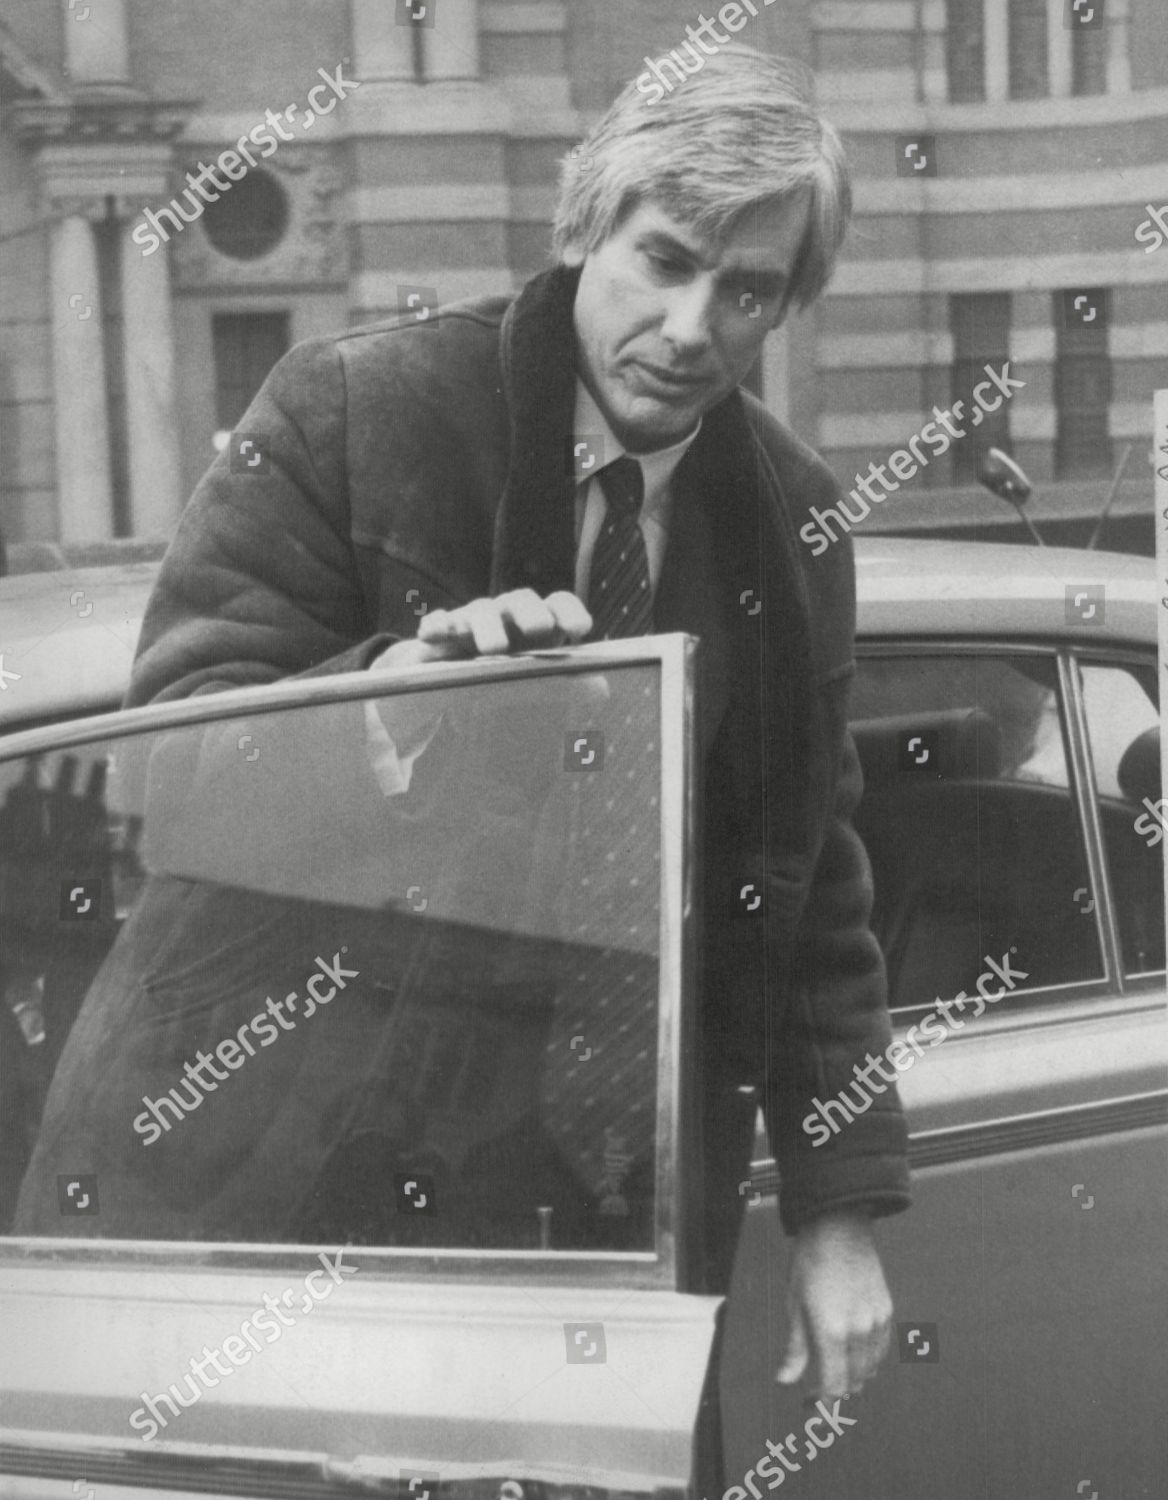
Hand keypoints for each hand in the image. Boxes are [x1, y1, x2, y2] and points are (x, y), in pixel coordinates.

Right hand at [371, 590, 591, 670]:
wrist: (450, 673)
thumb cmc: (504, 672)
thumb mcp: (537, 679)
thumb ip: (567, 682)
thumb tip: (601, 689)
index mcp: (537, 624)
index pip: (557, 605)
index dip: (570, 612)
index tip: (581, 631)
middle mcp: (506, 616)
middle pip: (521, 601)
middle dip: (532, 612)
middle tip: (540, 629)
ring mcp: (472, 622)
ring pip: (481, 611)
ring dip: (488, 625)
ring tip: (494, 647)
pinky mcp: (440, 634)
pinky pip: (437, 623)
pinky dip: (436, 624)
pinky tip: (433, 634)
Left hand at [775, 1208, 891, 1400]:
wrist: (839, 1226)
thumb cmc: (810, 1262)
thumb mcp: (793, 1303)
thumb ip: (795, 1347)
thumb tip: (785, 1381)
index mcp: (832, 1332)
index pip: (834, 1386)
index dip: (823, 1403)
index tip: (810, 1405)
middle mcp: (859, 1332)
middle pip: (854, 1381)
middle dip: (835, 1390)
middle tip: (814, 1389)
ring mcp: (876, 1322)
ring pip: (870, 1368)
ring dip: (853, 1377)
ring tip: (833, 1371)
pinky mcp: (886, 1311)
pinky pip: (881, 1349)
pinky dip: (868, 1360)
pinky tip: (853, 1354)